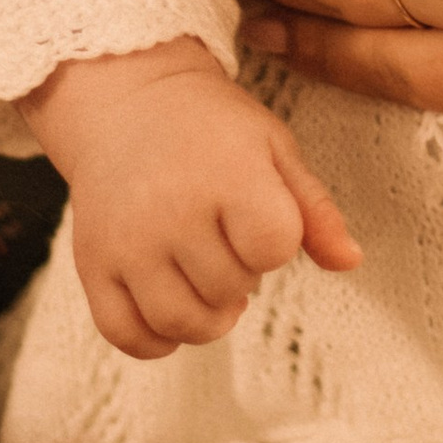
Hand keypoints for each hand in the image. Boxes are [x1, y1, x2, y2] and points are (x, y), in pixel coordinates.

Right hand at [32, 43, 360, 361]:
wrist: (126, 103)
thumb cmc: (209, 127)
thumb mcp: (274, 148)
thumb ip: (314, 209)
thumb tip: (350, 261)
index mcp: (227, 174)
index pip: (274, 248)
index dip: (275, 244)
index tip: (259, 218)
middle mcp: (171, 210)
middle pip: (229, 291)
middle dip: (241, 277)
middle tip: (226, 242)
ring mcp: (127, 241)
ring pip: (181, 323)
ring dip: (206, 316)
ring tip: (205, 279)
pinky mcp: (92, 264)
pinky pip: (126, 334)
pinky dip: (155, 339)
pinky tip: (168, 309)